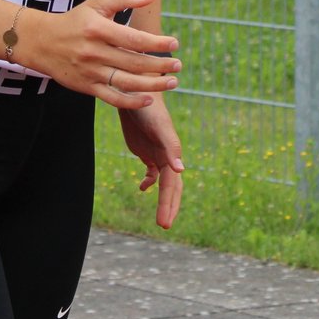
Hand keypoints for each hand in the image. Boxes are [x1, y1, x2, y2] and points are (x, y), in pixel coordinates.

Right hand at [28, 0, 180, 110]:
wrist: (41, 42)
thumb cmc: (75, 20)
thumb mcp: (96, 3)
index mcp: (98, 30)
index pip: (133, 39)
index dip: (156, 43)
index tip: (174, 43)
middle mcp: (94, 52)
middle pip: (133, 63)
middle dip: (160, 65)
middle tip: (178, 65)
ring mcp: (90, 72)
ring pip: (126, 83)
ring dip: (152, 85)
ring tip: (172, 83)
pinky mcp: (86, 87)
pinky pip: (112, 98)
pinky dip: (131, 101)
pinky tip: (148, 98)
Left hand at [119, 99, 184, 229]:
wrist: (137, 92)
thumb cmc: (149, 108)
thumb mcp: (160, 127)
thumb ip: (171, 147)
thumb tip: (181, 170)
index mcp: (172, 154)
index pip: (172, 184)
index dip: (169, 203)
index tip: (164, 222)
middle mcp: (167, 157)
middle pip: (171, 187)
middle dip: (168, 207)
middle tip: (164, 226)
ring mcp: (157, 154)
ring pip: (163, 183)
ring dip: (162, 200)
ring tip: (161, 219)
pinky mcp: (147, 151)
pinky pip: (151, 172)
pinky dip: (149, 182)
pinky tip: (142, 189)